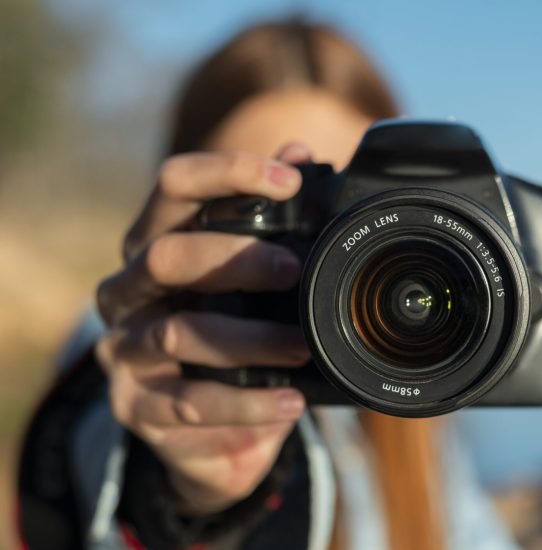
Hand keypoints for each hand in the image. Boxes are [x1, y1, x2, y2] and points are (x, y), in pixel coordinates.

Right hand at [96, 144, 311, 514]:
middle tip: (294, 271)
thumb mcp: (254, 277)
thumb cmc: (230, 330)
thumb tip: (302, 151)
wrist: (205, 424)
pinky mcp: (135, 405)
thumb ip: (276, 215)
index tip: (290, 180)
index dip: (227, 172)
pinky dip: (245, 404)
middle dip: (235, 259)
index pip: (173, 186)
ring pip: (177, 332)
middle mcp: (128, 290)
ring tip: (304, 347)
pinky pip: (188, 403)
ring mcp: (124, 349)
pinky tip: (289, 403)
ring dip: (249, 340)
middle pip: (165, 256)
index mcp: (156, 242)